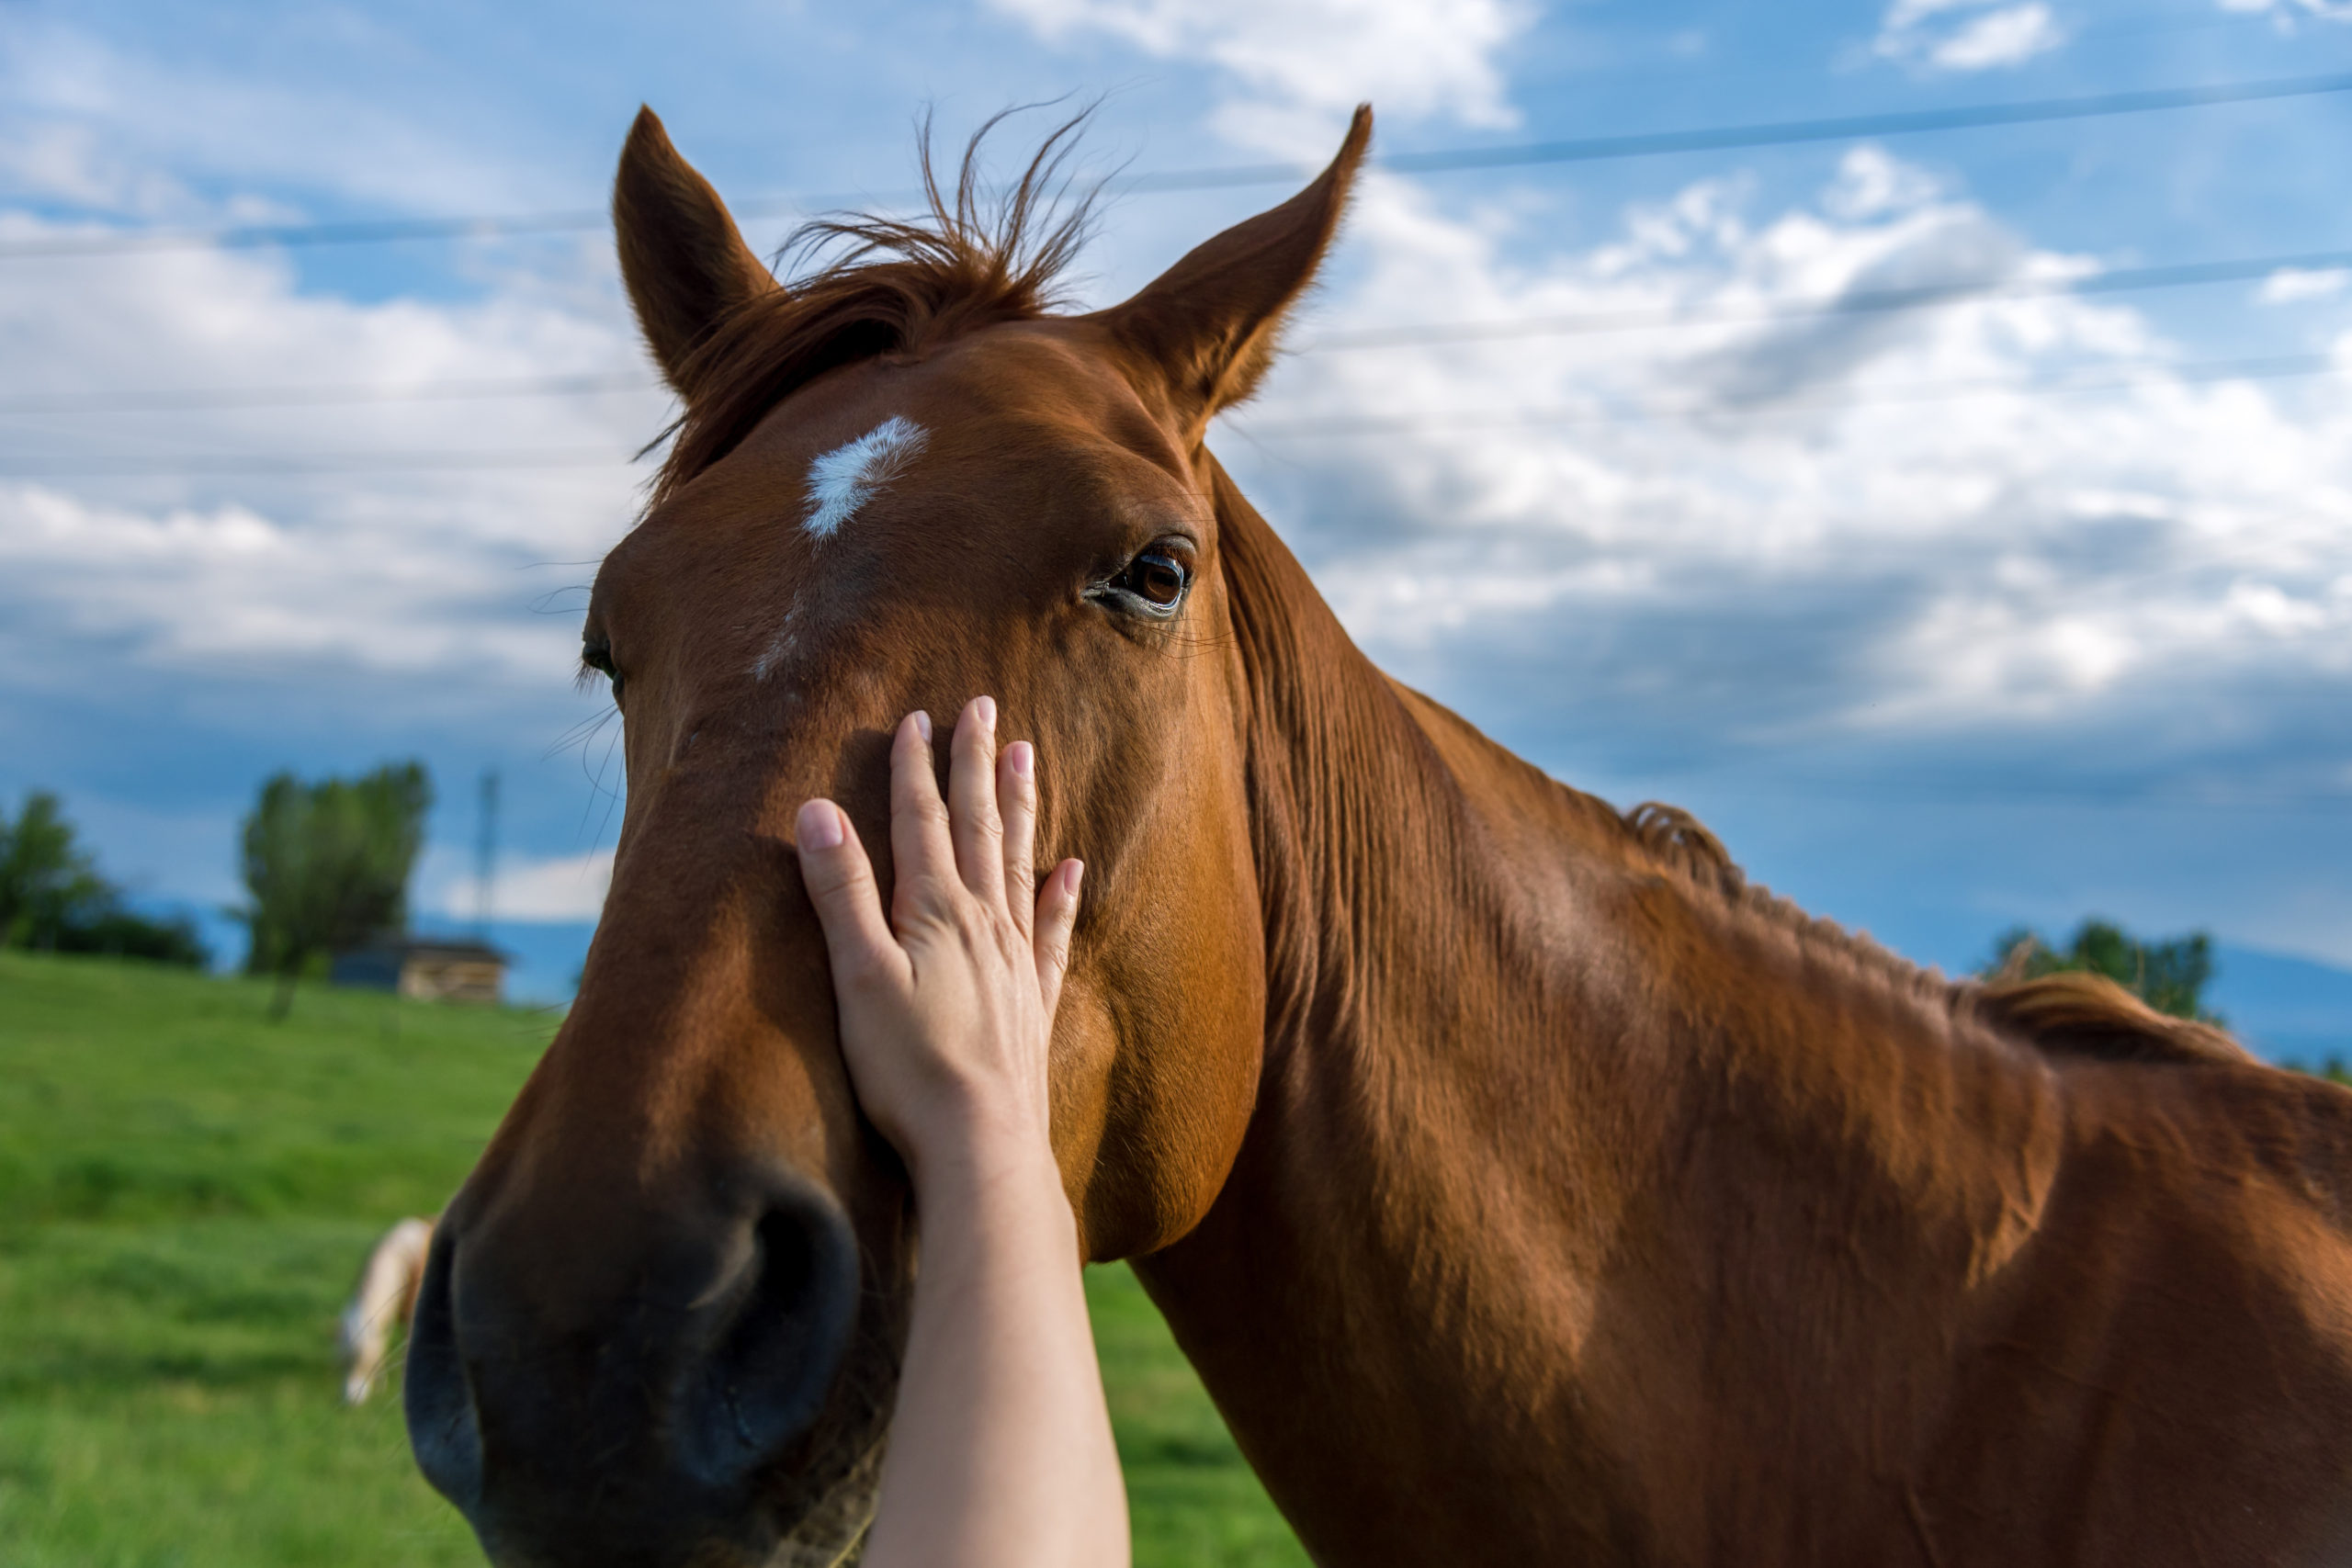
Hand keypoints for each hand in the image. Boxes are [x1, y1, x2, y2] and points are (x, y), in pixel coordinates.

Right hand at [793, 698, 1083, 1187]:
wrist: (982, 1141)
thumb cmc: (909, 1069)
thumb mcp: (859, 977)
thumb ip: (840, 892)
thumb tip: (816, 810)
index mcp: (935, 912)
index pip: (922, 823)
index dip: (916, 769)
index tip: (918, 718)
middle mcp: (984, 923)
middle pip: (978, 826)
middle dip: (976, 764)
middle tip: (984, 707)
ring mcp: (1014, 960)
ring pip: (1019, 862)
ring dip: (1018, 807)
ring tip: (1027, 756)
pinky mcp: (1032, 1002)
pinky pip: (1052, 931)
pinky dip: (1062, 894)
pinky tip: (1073, 869)